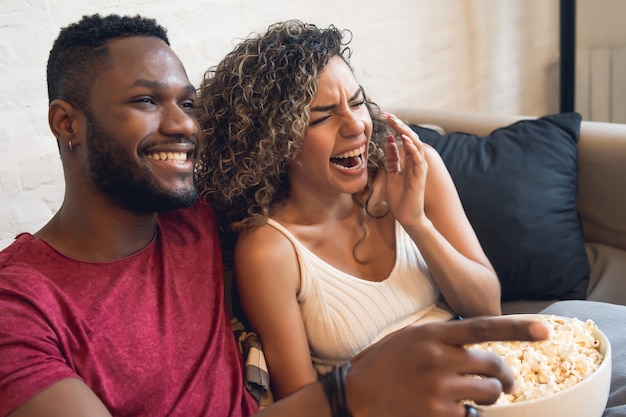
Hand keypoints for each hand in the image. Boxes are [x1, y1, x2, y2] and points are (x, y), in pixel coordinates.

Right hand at [345, 316, 549, 416]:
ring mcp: (439, 388)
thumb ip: (442, 338)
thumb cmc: (383, 363)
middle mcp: (439, 358)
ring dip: (487, 396)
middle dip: (505, 376)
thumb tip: (476, 347)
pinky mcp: (438, 414)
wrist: (355, 393)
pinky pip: (472, 415)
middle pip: (493, 365)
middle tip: (507, 383)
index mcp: (433, 334)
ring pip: (488, 392)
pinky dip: (468, 414)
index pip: (483, 327)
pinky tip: (448, 409)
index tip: (545, 329)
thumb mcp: (410, 337)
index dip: (518, 328)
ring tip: (471, 397)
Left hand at [381, 112, 427, 226]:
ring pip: (415, 145)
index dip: (395, 126)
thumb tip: (388, 141)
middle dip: (399, 125)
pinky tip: (403, 140)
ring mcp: (419, 168)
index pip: (403, 138)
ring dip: (406, 133)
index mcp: (409, 160)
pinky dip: (411, 148)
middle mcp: (416, 162)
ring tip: (396, 123)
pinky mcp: (420, 176)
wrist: (407, 217)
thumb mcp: (392, 173)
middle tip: (388, 115)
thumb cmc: (400, 197)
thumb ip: (392, 158)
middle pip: (410, 138)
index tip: (385, 116)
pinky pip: (417, 159)